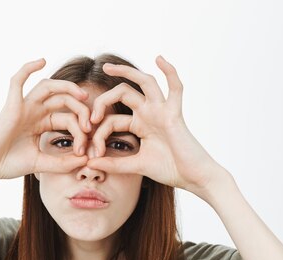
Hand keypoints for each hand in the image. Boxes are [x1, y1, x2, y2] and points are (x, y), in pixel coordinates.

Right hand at [0, 58, 91, 184]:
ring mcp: (22, 106)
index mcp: (39, 123)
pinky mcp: (11, 105)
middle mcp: (33, 111)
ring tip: (83, 96)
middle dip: (80, 111)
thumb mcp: (40, 164)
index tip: (86, 151)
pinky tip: (42, 60)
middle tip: (90, 125)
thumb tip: (86, 160)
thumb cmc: (6, 164)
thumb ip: (62, 163)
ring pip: (49, 87)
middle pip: (63, 101)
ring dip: (68, 87)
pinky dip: (28, 68)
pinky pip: (17, 81)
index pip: (67, 119)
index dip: (81, 132)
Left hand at [85, 55, 226, 194]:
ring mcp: (162, 110)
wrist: (193, 178)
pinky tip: (160, 59)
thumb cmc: (170, 170)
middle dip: (102, 102)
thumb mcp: (136, 166)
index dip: (98, 135)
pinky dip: (170, 72)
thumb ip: (114, 164)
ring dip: (125, 72)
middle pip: (121, 94)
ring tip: (106, 67)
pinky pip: (175, 88)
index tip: (92, 155)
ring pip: (143, 82)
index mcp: (140, 125)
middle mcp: (150, 113)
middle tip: (90, 119)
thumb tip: (89, 163)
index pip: (112, 120)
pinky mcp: (174, 114)